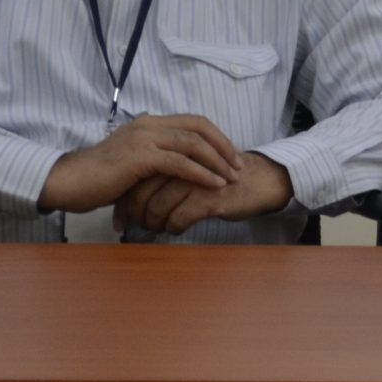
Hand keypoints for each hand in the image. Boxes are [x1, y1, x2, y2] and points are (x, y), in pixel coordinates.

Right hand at [37, 113, 243, 214]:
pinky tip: (214, 185)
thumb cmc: (99, 178)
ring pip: (193, 143)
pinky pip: (180, 163)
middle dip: (224, 146)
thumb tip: (180, 170)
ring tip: (232, 177)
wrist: (69, 183)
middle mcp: (149, 125)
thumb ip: (156, 160)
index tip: (232, 155)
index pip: (193, 122)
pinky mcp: (140, 157)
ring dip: (218, 161)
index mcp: (149, 123)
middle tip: (239, 166)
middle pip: (199, 127)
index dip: (217, 137)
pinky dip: (202, 174)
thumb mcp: (133, 163)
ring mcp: (144, 138)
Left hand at [117, 154, 292, 234]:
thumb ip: (167, 174)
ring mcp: (197, 179)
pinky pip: (179, 217)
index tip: (121, 218)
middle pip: (144, 190)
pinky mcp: (210, 197)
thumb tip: (136, 197)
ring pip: (158, 206)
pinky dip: (173, 227)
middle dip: (135, 214)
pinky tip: (177, 229)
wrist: (261, 181)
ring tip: (157, 229)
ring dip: (154, 223)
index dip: (126, 199)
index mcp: (176, 152)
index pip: (139, 175)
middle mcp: (183, 163)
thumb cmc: (223, 178)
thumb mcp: (192, 170)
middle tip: (135, 227)